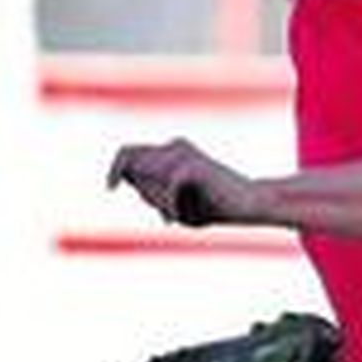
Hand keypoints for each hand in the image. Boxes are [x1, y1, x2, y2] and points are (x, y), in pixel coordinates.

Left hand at [106, 138, 262, 227]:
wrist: (250, 204)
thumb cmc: (214, 206)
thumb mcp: (174, 204)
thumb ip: (152, 193)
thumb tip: (126, 181)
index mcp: (171, 150)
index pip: (127, 152)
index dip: (114, 169)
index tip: (110, 188)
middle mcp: (175, 145)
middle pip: (136, 171)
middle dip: (149, 196)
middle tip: (172, 211)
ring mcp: (184, 154)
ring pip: (150, 183)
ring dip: (163, 204)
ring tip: (184, 212)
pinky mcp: (192, 165)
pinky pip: (167, 192)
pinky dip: (175, 208)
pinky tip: (185, 216)